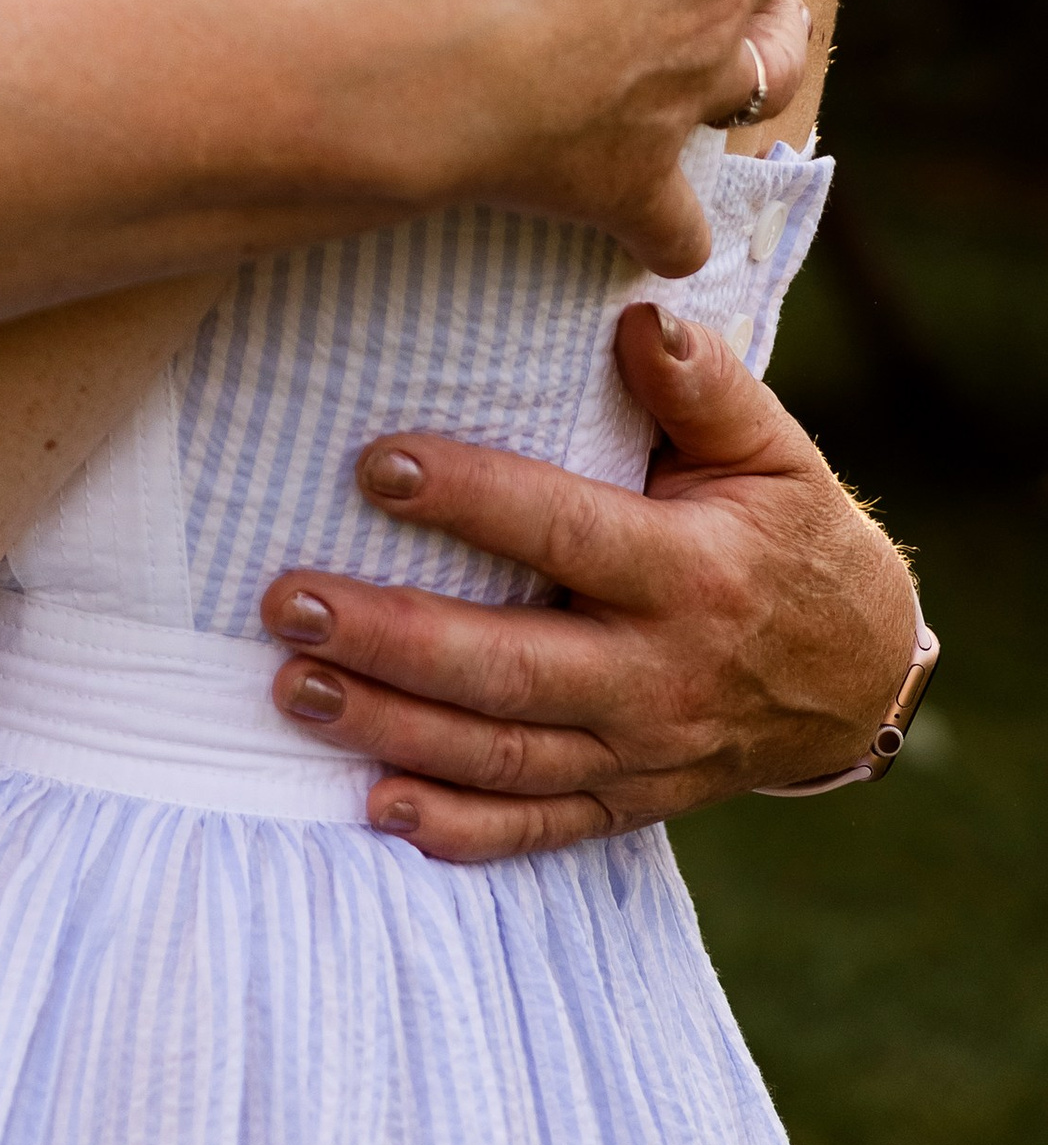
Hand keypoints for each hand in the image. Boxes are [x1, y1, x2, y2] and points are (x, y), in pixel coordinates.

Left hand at [256, 301, 921, 856]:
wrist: (855, 674)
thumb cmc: (790, 535)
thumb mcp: (774, 453)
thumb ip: (705, 386)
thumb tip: (640, 315)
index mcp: (694, 576)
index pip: (569, 532)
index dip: (473, 500)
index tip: (375, 464)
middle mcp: (661, 676)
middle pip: (513, 665)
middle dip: (394, 638)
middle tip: (289, 602)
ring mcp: (640, 753)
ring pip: (505, 753)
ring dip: (393, 727)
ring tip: (293, 689)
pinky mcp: (626, 802)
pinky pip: (536, 828)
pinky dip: (458, 829)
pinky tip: (374, 806)